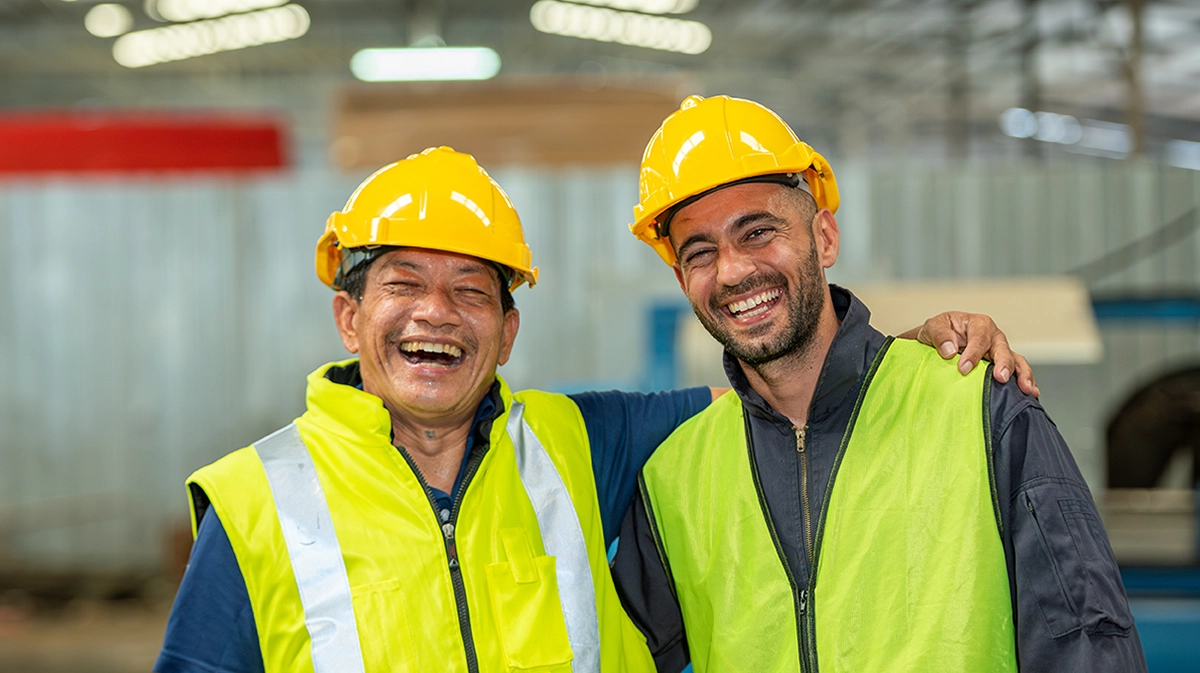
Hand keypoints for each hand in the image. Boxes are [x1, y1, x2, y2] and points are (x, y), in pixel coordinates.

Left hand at [898, 312, 1038, 397]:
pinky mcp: (1001, 366)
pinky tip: (1031, 394)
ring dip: (1022, 374)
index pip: (979, 337)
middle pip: (1002, 348)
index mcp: (978, 324)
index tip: (964, 368)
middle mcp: (993, 337)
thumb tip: (949, 350)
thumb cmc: (937, 333)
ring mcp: (999, 352)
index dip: (973, 353)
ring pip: (1016, 361)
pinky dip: (1025, 382)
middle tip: (1000, 378)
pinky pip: (1017, 373)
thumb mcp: (932, 327)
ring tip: (1026, 389)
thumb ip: (939, 335)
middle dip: (1003, 363)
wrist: (936, 343)